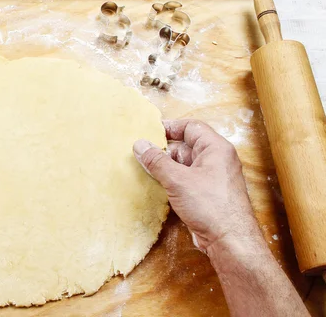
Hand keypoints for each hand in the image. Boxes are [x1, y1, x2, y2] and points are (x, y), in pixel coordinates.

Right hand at [132, 119, 261, 252]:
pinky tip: (157, 186)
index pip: (191, 127)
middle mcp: (216, 160)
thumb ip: (156, 161)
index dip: (170, 127)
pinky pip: (186, 180)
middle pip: (186, 146)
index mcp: (215, 148)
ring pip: (184, 164)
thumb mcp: (177, 179)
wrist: (229, 240)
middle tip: (142, 154)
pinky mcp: (207, 194)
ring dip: (166, 167)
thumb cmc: (210, 205)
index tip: (149, 132)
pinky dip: (171, 180)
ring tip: (146, 170)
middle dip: (164, 150)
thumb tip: (140, 145)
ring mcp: (212, 178)